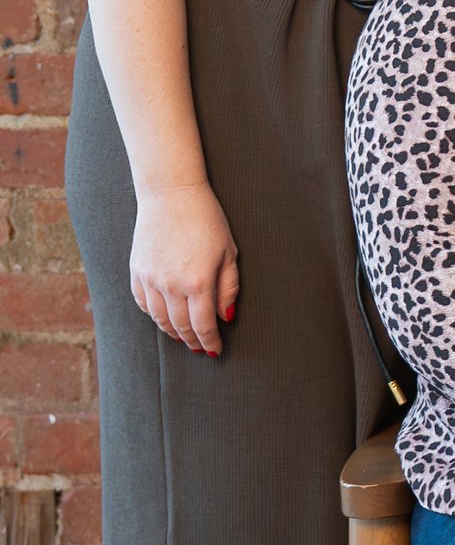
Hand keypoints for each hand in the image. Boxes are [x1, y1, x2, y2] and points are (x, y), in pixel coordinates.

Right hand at [129, 181, 238, 355]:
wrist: (171, 194)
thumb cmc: (207, 220)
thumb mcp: (228, 252)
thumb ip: (228, 288)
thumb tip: (226, 317)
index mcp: (198, 282)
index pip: (203, 325)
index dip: (210, 342)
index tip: (215, 350)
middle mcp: (171, 285)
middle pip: (181, 327)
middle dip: (193, 341)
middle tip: (201, 348)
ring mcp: (150, 279)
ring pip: (160, 319)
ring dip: (173, 332)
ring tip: (183, 337)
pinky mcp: (136, 271)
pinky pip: (143, 304)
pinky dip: (154, 316)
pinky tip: (164, 318)